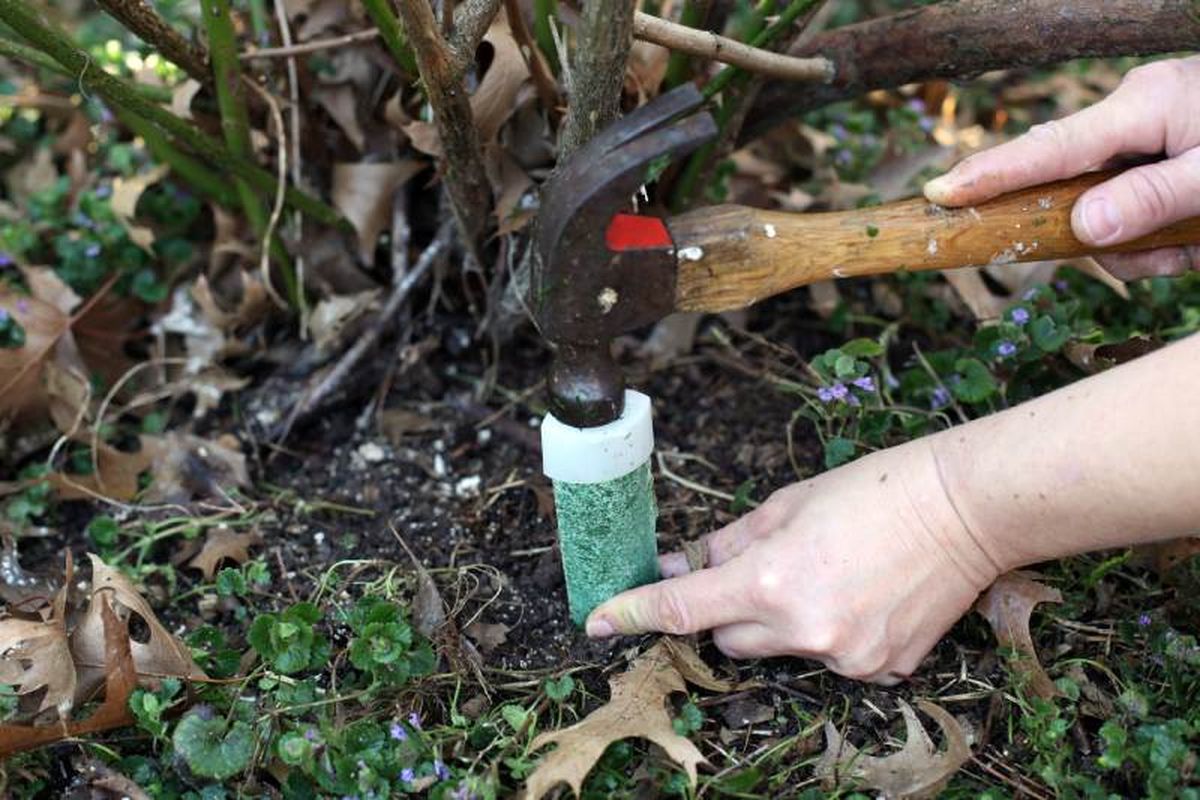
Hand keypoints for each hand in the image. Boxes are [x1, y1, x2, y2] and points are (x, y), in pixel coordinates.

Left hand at [585, 439, 1004, 682]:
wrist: (965, 510)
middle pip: (728, 639)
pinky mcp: (882, 670)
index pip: (681, 608)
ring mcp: (845, 657)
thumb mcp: (785, 505)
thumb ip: (725, 545)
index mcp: (770, 580)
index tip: (598, 622)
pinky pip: (831, 659)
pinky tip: (864, 597)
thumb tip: (677, 565)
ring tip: (831, 576)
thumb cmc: (873, 492)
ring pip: (779, 651)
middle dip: (731, 610)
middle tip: (768, 571)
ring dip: (784, 623)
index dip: (634, 613)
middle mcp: (803, 629)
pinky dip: (833, 634)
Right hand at [923, 57, 1199, 279]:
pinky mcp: (1167, 163)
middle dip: (1107, 236)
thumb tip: (1083, 230)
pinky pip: (1139, 217)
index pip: (1047, 149)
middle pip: (1075, 191)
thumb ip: (1152, 200)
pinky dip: (1169, 243)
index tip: (935, 193)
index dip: (989, 175)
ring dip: (1152, 250)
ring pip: (1109, 217)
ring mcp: (1152, 140)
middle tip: (1170, 250)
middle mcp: (1137, 118)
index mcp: (1142, 107)